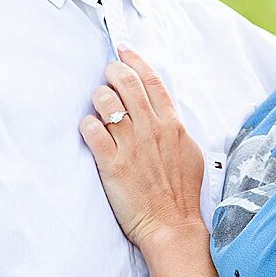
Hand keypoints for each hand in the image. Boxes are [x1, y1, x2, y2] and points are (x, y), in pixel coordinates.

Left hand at [80, 48, 206, 249]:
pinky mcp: (112, 164)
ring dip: (97, 97)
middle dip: (112, 71)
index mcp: (172, 125)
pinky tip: (89, 130)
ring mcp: (132, 145)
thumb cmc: (180, 195)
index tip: (124, 51)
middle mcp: (152, 129)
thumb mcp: (189, 153)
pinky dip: (87, 125)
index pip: (152, 81)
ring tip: (97, 106)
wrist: (172, 226)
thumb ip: (174, 130)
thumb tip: (163, 114)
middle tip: (106, 72)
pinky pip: (92, 130)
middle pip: (127, 83)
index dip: (135, 61)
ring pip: (107, 101)